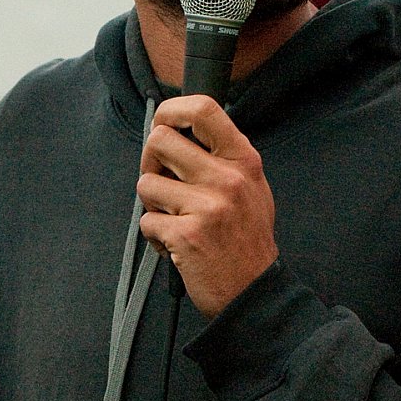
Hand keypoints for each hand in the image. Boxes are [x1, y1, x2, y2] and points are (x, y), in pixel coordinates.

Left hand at [138, 95, 278, 317]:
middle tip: (162, 184)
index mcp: (243, 160)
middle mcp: (227, 178)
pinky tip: (176, 243)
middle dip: (150, 163)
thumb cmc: (247, 238)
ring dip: (152, 205)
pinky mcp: (186, 235)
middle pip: (159, 140)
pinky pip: (146, 221)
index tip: (163, 124)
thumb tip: (178, 130)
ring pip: (145, 183)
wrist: (254, 292)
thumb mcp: (251, 186)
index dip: (171, 110)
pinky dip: (154, 235)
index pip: (202, 108)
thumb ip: (221, 156)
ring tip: (175, 219)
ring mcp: (207, 206)